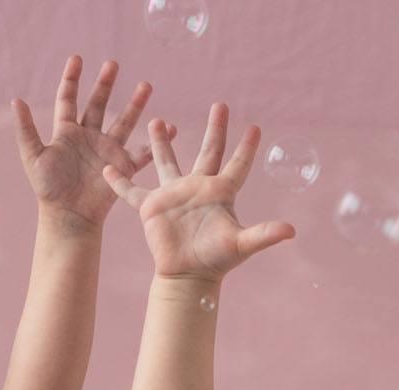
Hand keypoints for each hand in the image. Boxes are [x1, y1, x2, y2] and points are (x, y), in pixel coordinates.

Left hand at [12, 54, 170, 228]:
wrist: (70, 217)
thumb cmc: (49, 191)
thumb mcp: (34, 158)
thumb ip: (26, 130)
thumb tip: (16, 101)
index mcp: (67, 132)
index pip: (68, 99)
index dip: (71, 79)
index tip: (77, 59)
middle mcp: (88, 137)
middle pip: (98, 104)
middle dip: (105, 84)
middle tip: (113, 64)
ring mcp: (107, 150)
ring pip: (124, 121)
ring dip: (135, 104)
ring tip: (146, 85)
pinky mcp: (122, 167)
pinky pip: (141, 152)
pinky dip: (156, 143)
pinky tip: (170, 128)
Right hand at [101, 102, 295, 283]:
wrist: (187, 276)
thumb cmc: (215, 261)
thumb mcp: (241, 245)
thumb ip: (264, 234)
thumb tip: (291, 231)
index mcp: (220, 192)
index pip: (238, 164)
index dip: (246, 147)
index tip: (254, 126)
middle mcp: (198, 187)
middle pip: (208, 151)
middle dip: (215, 128)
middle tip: (220, 104)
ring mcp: (174, 195)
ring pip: (167, 161)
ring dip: (162, 142)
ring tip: (157, 120)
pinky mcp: (151, 208)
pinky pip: (132, 191)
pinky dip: (120, 182)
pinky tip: (107, 170)